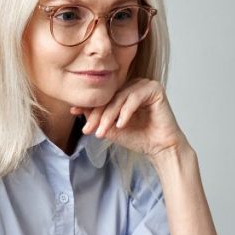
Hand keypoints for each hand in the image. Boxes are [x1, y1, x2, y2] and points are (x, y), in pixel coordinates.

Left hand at [70, 79, 185, 157]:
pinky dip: (126, 112)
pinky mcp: (155, 89)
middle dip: (97, 114)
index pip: (104, 97)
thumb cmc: (139, 138)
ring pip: (120, 97)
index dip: (89, 106)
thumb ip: (96, 118)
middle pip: (110, 97)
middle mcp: (134, 85)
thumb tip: (76, 108)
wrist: (160, 148)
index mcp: (124, 91)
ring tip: (103, 131)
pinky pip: (135, 97)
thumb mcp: (111, 128)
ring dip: (109, 115)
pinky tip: (121, 125)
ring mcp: (145, 85)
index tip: (74, 112)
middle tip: (88, 129)